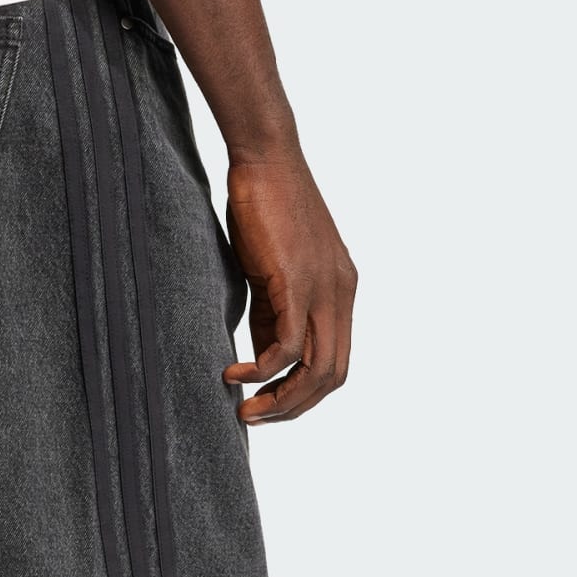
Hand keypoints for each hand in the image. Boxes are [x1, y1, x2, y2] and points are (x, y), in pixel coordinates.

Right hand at [223, 155, 357, 424]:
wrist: (265, 157)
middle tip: (254, 419)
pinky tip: (235, 374)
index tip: (268, 404)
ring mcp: (324, 289)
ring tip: (245, 409)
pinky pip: (290, 347)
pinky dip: (263, 371)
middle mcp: (341, 294)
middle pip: (332, 377)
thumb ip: (273, 313)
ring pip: (316, 370)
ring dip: (280, 401)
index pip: (335, 363)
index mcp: (340, 292)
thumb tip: (263, 356)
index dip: (304, 394)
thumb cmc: (262, 207)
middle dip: (293, 408)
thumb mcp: (271, 272)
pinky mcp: (297, 282)